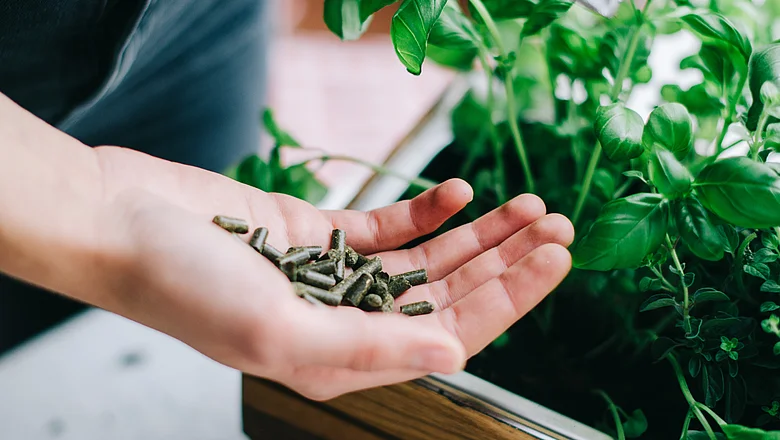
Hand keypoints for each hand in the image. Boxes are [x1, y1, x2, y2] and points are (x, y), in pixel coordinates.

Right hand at [94, 146, 574, 399]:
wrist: (121, 223)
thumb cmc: (183, 285)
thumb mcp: (279, 329)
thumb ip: (371, 343)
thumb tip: (454, 349)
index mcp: (342, 358)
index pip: (448, 332)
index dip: (508, 299)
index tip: (553, 260)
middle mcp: (346, 321)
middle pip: (448, 293)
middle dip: (505, 261)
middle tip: (557, 226)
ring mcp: (335, 276)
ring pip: (427, 259)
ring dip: (477, 232)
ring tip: (526, 204)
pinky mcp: (318, 233)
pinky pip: (386, 226)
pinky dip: (425, 210)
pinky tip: (457, 190)